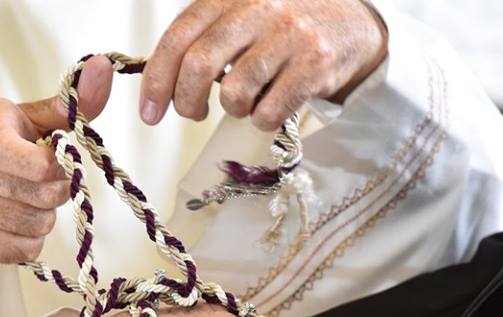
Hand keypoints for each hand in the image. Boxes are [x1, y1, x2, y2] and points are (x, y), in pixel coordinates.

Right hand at [0, 55, 113, 262]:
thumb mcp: (30, 118)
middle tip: (40, 179)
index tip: (54, 158)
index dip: (57, 167)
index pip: (38, 164)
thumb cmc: (1, 141)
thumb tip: (104, 67)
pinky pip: (26, 250)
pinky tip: (13, 219)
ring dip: (42, 215)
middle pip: (47, 198)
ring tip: (23, 197)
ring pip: (39, 226)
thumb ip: (71, 103)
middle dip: (55, 190)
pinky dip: (29, 238)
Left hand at [139, 0, 388, 129]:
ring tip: (245, 101)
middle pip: (200, 64)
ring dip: (232, 110)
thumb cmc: (285, 25)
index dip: (157, 78)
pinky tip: (270, 107)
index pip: (179, 36)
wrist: (353, 22)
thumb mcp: (242, 12)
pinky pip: (269, 111)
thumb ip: (204, 35)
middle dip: (186, 100)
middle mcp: (259, 7)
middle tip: (190, 113)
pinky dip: (262, 119)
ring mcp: (289, 35)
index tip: (149, 111)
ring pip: (234, 93)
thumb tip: (159, 80)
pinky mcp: (315, 63)